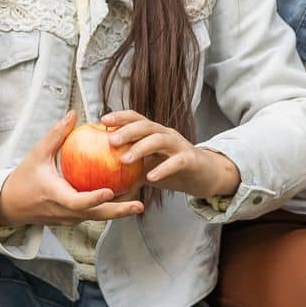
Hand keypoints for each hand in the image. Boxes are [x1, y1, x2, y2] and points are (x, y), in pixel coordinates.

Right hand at [0, 112, 144, 227]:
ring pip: (97, 217)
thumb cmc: (23, 178)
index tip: (110, 191)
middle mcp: (65, 213)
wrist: (10, 205)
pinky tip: (124, 194)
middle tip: (140, 205)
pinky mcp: (72, 219)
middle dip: (120, 211)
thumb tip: (74, 114)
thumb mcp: (37, 154)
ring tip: (140, 199)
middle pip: (96, 215)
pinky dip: (108, 207)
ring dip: (118, 210)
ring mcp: (70, 219)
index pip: (78, 202)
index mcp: (56, 197)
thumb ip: (55, 135)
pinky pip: (93, 213)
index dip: (94, 198)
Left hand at [102, 109, 240, 199]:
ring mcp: (179, 145)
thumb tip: (102, 189)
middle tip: (110, 140)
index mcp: (154, 133)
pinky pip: (176, 161)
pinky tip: (151, 177)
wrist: (203, 176)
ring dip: (141, 148)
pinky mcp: (190, 160)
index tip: (102, 120)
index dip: (120, 117)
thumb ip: (128, 176)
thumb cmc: (171, 171)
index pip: (136, 118)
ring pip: (160, 139)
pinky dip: (162, 168)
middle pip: (146, 125)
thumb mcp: (147, 171)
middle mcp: (166, 134)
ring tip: (125, 160)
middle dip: (127, 130)